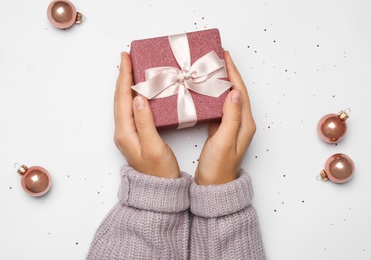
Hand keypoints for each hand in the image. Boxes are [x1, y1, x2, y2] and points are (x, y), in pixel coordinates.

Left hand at [113, 52, 179, 177]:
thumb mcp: (154, 147)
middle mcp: (122, 131)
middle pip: (120, 98)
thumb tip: (138, 98)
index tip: (126, 58)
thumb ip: (145, 123)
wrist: (158, 190)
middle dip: (123, 76)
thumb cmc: (159, 172)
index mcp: (125, 132)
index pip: (122, 98)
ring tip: (131, 69)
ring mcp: (127, 133)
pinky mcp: (135, 135)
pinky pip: (131, 109)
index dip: (124, 76)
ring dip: (126, 85)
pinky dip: (133, 96)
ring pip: (124, 103)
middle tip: (127, 58)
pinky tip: (139, 91)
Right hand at [195, 51, 255, 184]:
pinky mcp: (221, 131)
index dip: (232, 72)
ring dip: (220, 83)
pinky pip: (218, 107)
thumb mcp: (224, 141)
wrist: (214, 187)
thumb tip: (233, 93)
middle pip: (235, 91)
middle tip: (216, 58)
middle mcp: (240, 123)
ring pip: (226, 98)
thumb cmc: (218, 167)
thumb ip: (230, 117)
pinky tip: (204, 91)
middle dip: (227, 73)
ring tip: (210, 70)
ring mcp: (231, 127)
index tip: (224, 56)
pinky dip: (212, 96)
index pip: (239, 91)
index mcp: (244, 123)